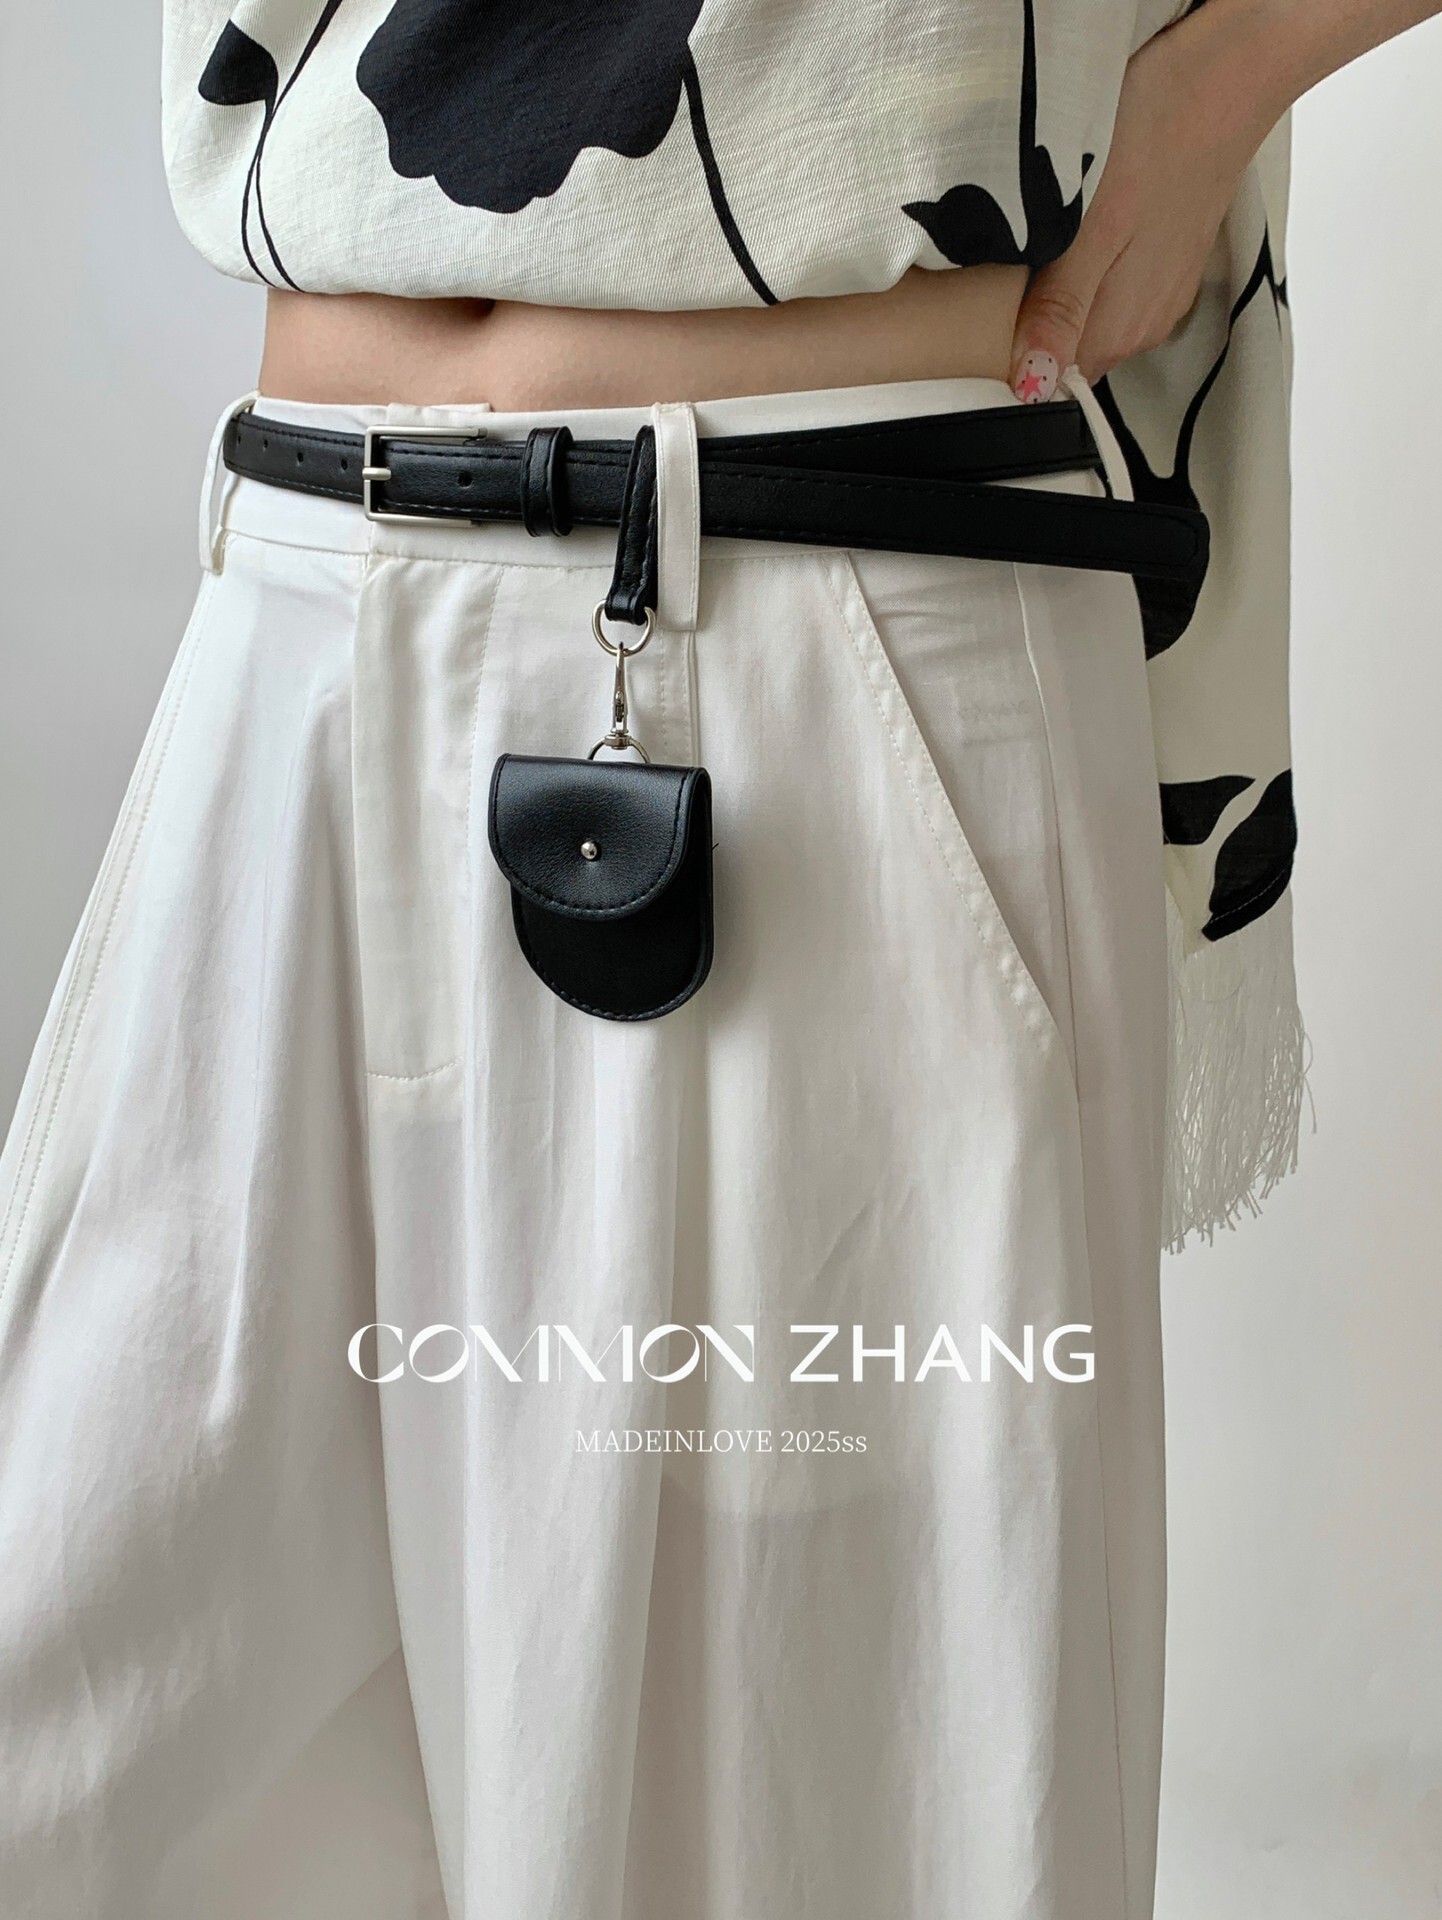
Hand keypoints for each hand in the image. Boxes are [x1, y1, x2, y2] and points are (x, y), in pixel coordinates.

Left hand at [1010, 6, 1279, 398]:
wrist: (1222, 82)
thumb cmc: (1151, 142)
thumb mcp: (1086, 230)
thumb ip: (1060, 312)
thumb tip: (1032, 385)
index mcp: (1116, 332)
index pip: (1049, 382)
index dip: (1013, 354)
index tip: (994, 315)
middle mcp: (1143, 327)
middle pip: (1069, 353)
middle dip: (1035, 324)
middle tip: (1015, 268)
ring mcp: (1159, 296)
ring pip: (1092, 320)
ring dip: (1063, 295)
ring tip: (1050, 244)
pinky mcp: (1167, 264)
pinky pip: (1116, 289)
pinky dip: (1092, 270)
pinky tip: (1087, 231)